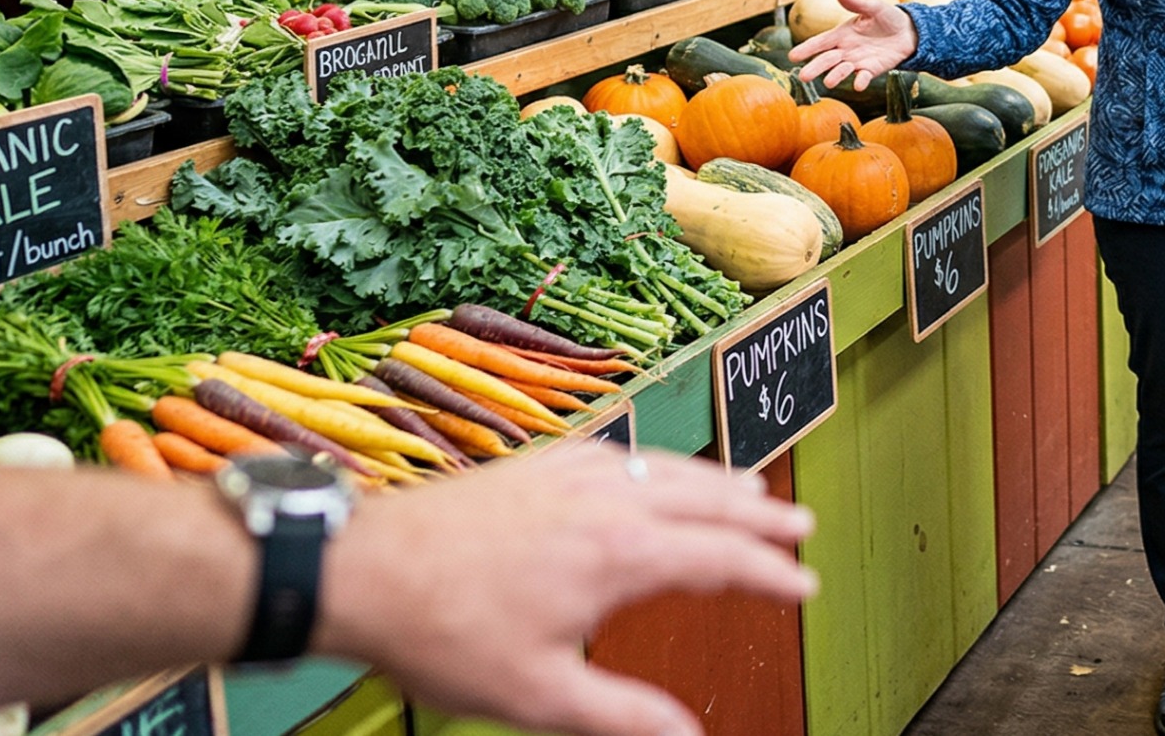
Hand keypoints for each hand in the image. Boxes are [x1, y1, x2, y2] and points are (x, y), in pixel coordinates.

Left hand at [316, 443, 815, 735]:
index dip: (771, 573)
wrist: (362, 568)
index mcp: (620, 551)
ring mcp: (572, 474)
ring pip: (669, 469)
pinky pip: (624, 454)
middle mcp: (607, 500)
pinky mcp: (539, 463)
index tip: (802, 585)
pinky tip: (655, 470)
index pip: (721, 557)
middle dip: (760, 517)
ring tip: (749, 492)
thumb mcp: (540, 695)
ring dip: (718, 482)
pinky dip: (661, 463)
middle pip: (709, 500)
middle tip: (799, 528)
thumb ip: (623, 717)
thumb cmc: (441, 628)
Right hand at [790, 0, 917, 89]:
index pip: (820, 42)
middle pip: (826, 60)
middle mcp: (845, 50)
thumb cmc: (887, 17)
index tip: (792, 56)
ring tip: (828, 82)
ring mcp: (857, 61)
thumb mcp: (872, 7)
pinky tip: (858, 84)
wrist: (908, 31)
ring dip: (835, 76)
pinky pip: (863, 77)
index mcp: (841, 34)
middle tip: (803, 77)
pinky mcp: (872, 70)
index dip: (807, 48)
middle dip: (815, 68)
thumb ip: (856, 3)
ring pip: (841, 71)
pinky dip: (860, 81)